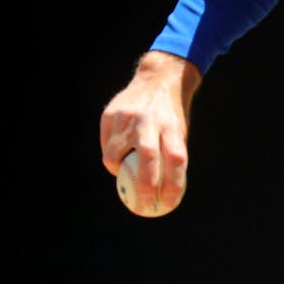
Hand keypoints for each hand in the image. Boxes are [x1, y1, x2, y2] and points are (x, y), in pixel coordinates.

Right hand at [100, 51, 200, 215]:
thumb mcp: (178, 130)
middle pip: (147, 159)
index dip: (173, 184)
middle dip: (144, 186)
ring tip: (124, 175)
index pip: (176, 159)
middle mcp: (149, 121)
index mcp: (172, 125)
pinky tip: (116, 157)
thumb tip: (164, 193)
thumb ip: (170, 155)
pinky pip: (106, 144)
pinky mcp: (109, 115)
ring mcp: (127, 117)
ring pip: (114, 155)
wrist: (158, 79)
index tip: (169, 203)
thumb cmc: (170, 114)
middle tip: (143, 204)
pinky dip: (111, 155)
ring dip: (118, 170)